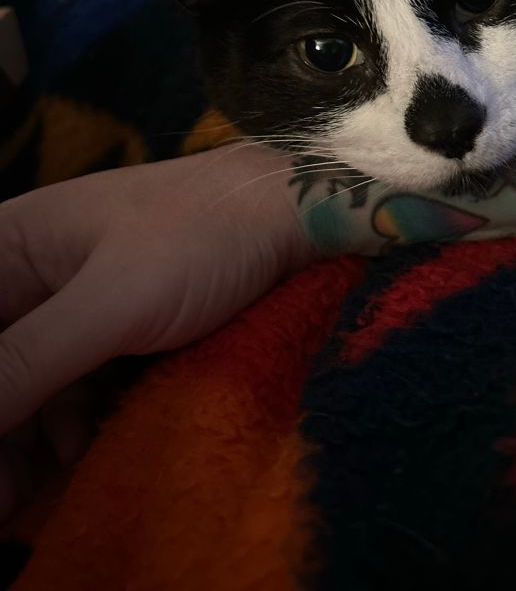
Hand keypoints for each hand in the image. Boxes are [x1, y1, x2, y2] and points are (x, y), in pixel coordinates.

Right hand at [0, 145, 307, 517]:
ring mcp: (77, 296)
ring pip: (29, 377)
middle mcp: (34, 268)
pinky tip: (79, 450)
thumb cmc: (203, 234)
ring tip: (30, 489)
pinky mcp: (116, 321)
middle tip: (6, 496)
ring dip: (26, 433)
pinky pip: (71, 379)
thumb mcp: (112, 303)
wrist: (290, 214)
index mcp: (13, 243)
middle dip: (0, 426)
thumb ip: (27, 361)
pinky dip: (68, 418)